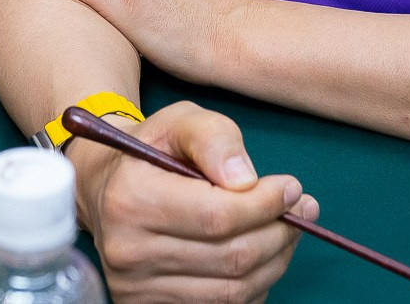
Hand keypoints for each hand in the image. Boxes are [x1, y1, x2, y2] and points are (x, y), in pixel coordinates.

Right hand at [73, 101, 314, 302]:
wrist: (105, 189)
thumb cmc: (151, 151)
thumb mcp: (179, 122)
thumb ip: (214, 138)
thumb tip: (246, 179)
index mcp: (130, 198)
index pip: (218, 216)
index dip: (266, 204)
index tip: (292, 188)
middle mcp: (128, 250)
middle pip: (231, 257)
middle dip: (279, 233)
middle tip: (303, 209)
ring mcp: (136, 287)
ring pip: (232, 289)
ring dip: (274, 261)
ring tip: (287, 230)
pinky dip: (253, 285)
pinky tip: (260, 256)